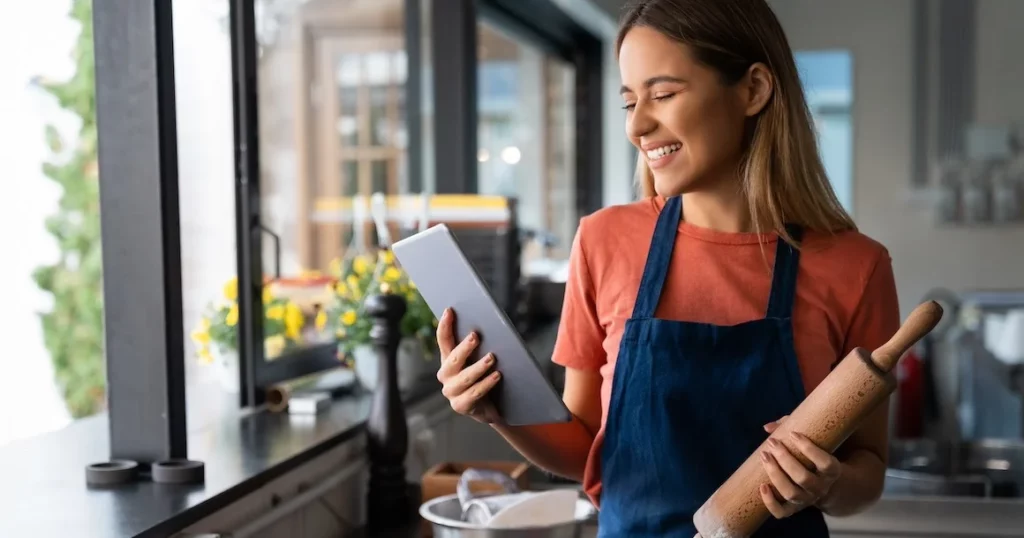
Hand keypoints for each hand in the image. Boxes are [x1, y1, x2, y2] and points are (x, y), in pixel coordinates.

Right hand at [435, 308, 502, 423]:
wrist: (490, 408)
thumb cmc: (484, 378)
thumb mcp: (479, 360)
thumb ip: (479, 347)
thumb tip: (490, 326)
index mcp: (448, 360)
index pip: (443, 340)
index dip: (444, 325)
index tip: (450, 310)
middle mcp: (446, 375)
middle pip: (453, 359)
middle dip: (464, 347)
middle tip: (476, 336)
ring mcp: (451, 391)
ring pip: (465, 377)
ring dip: (479, 367)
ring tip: (493, 358)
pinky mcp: (460, 405)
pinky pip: (474, 393)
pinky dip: (486, 384)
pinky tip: (497, 376)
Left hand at [758, 416, 841, 517]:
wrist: (825, 483)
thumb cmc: (815, 455)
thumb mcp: (815, 440)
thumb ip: (792, 427)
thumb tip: (767, 427)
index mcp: (832, 471)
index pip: (825, 463)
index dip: (809, 449)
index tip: (793, 434)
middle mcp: (821, 488)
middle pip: (803, 478)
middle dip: (785, 459)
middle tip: (773, 443)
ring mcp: (807, 500)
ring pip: (791, 494)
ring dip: (775, 474)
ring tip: (764, 455)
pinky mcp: (794, 508)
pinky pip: (781, 512)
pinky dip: (770, 503)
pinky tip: (761, 486)